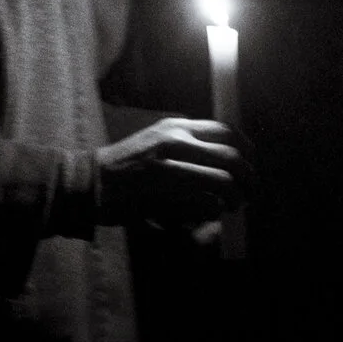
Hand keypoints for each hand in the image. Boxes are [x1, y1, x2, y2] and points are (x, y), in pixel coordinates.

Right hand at [95, 117, 247, 227]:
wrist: (92, 182)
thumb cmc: (126, 167)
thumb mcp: (157, 142)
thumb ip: (188, 145)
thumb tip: (229, 158)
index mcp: (176, 126)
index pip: (227, 131)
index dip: (248, 151)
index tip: (250, 166)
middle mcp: (174, 140)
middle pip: (232, 157)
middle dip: (248, 179)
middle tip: (246, 194)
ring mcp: (169, 165)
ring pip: (224, 181)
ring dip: (234, 198)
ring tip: (230, 207)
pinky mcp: (164, 192)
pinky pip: (207, 204)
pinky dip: (213, 213)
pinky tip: (206, 216)